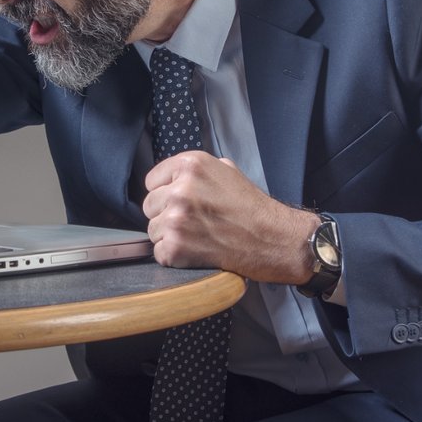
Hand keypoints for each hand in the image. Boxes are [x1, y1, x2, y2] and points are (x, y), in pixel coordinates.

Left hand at [141, 151, 316, 281]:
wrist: (272, 237)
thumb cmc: (252, 207)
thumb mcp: (226, 170)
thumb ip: (196, 171)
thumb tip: (173, 177)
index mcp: (189, 165)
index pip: (151, 180)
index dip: (165, 192)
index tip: (180, 202)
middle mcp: (180, 189)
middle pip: (149, 205)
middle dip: (166, 214)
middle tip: (192, 221)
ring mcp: (176, 219)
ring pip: (152, 230)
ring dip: (169, 236)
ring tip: (197, 236)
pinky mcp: (176, 246)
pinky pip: (159, 252)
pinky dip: (174, 256)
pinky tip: (195, 251)